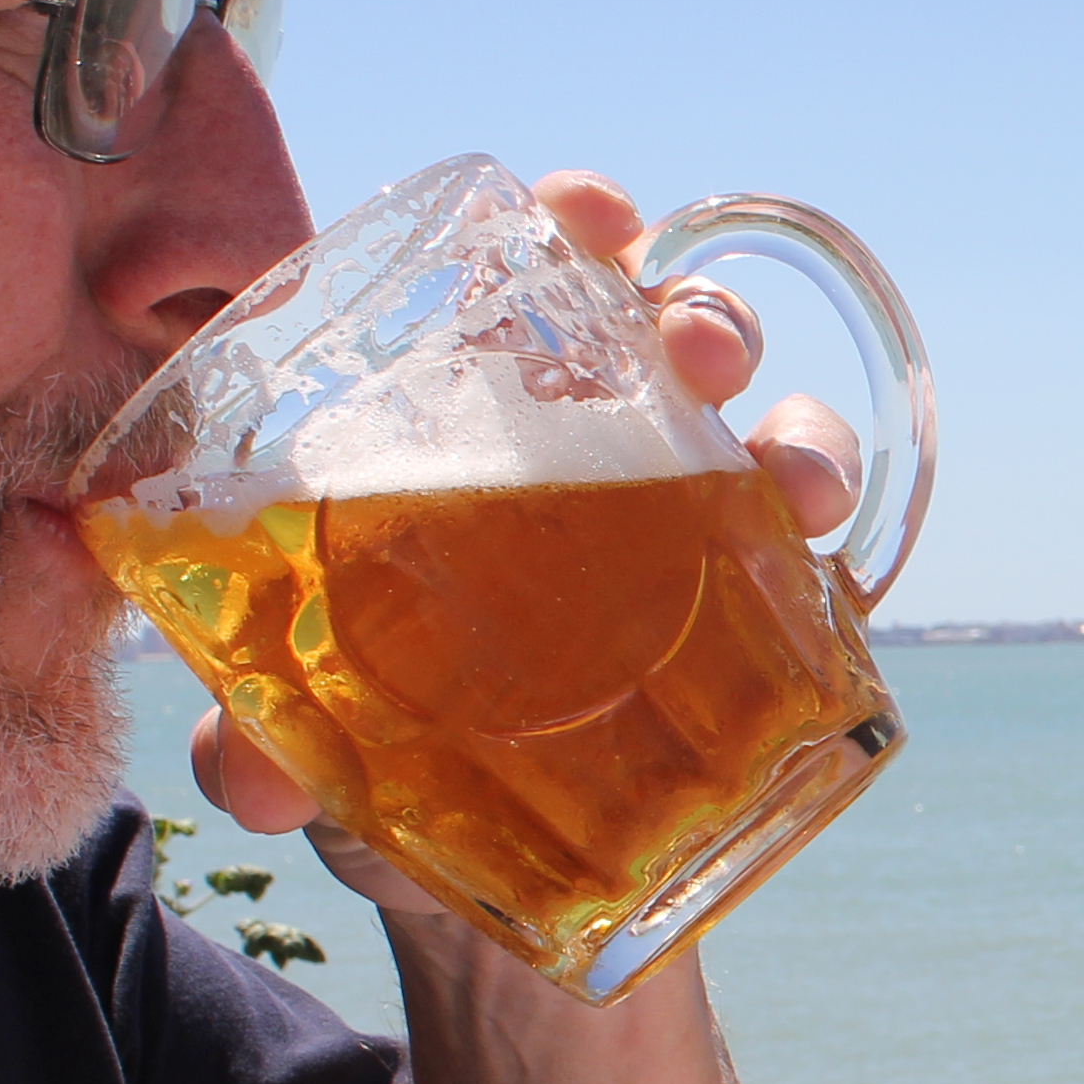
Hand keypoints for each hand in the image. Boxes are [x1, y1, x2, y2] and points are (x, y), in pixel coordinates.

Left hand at [186, 167, 857, 847]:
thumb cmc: (373, 741)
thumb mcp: (298, 731)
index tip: (592, 214)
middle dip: (701, 315)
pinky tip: (824, 561)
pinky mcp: (753, 613)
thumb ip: (259, 743)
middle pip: (665, 333)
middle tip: (701, 357)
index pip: (531, 282)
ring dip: (794, 431)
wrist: (478, 869)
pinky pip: (813, 554)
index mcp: (470, 423)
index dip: (575, 224)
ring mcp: (680, 525)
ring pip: (761, 428)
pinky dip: (829, 548)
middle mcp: (586, 449)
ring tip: (788, 484)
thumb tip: (255, 783)